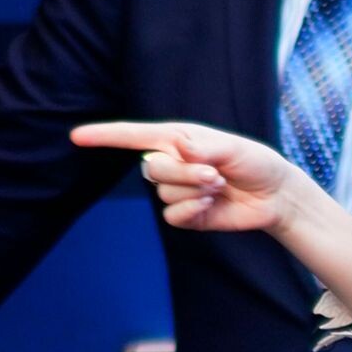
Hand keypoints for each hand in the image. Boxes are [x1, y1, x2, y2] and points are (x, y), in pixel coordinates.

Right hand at [71, 120, 299, 234]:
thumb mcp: (235, 149)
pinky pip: (172, 216)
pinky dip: (192, 211)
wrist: (274, 196)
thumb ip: (204, 147)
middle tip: (215, 174)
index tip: (77, 136)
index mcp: (178, 139)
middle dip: (184, 173)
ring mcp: (177, 190)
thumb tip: (178, 146)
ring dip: (194, 192)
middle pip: (151, 168)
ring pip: (163, 193)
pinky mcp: (186, 214)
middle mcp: (172, 163)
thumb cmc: (256, 163)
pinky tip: (211, 206)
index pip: (134, 136)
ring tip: (219, 187)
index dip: (105, 136)